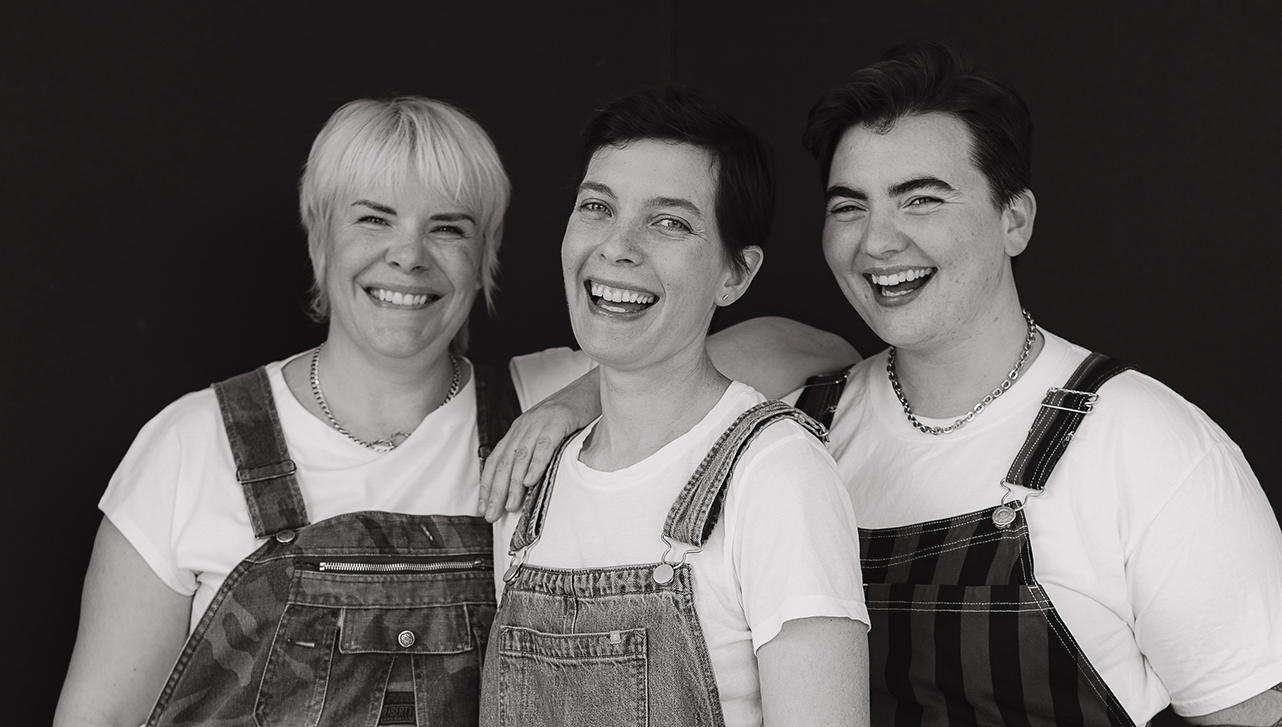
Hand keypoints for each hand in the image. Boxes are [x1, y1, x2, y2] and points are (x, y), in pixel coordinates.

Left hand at [478, 367, 600, 521]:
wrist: (594, 387)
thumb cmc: (573, 412)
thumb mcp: (548, 430)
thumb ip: (535, 451)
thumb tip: (526, 483)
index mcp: (520, 429)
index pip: (497, 459)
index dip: (488, 484)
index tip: (484, 507)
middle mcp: (525, 425)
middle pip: (504, 461)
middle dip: (496, 490)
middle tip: (492, 514)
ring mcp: (540, 422)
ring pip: (521, 456)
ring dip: (514, 483)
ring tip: (511, 504)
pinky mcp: (558, 420)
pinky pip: (544, 445)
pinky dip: (536, 464)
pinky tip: (530, 481)